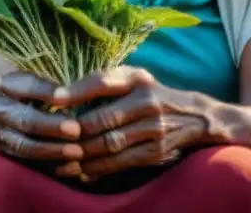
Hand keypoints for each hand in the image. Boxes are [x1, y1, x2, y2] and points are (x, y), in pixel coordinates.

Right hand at [0, 72, 83, 163]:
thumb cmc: (16, 94)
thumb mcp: (24, 80)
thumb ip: (48, 83)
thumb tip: (86, 85)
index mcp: (7, 85)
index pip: (28, 86)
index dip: (47, 91)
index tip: (67, 97)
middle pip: (26, 119)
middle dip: (52, 125)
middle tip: (77, 129)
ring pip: (25, 145)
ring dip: (52, 150)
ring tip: (77, 152)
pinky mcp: (5, 153)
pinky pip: (27, 162)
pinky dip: (49, 164)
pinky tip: (69, 166)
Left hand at [49, 67, 207, 179]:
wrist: (197, 117)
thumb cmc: (153, 94)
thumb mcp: (136, 79)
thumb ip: (107, 82)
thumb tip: (65, 94)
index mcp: (138, 79)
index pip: (103, 82)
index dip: (77, 91)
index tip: (54, 99)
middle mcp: (146, 101)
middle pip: (103, 118)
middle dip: (76, 131)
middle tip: (53, 138)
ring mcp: (153, 128)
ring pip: (110, 143)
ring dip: (83, 154)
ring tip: (61, 159)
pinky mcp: (156, 151)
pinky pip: (121, 162)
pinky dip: (99, 169)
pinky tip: (82, 172)